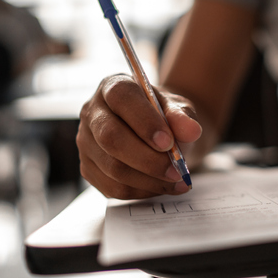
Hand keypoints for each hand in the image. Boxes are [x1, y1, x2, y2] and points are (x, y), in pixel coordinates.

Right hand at [77, 74, 201, 198]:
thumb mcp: (179, 109)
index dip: (144, 121)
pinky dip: (142, 191)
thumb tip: (191, 131)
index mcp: (113, 86)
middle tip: (176, 170)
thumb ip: (183, 117)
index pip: (122, 98)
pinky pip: (113, 187)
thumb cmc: (165, 116)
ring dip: (149, 179)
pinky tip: (162, 186)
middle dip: (147, 159)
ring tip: (177, 180)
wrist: (159, 132)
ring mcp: (86, 142)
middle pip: (110, 137)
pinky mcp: (88, 168)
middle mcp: (92, 112)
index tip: (168, 143)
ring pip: (112, 167)